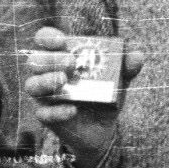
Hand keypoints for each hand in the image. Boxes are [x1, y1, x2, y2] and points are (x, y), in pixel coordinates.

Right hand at [23, 25, 140, 167]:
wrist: (103, 130)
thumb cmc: (105, 96)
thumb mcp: (118, 80)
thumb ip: (126, 67)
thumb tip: (137, 56)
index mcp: (60, 57)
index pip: (44, 40)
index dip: (47, 37)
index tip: (61, 41)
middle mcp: (47, 73)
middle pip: (34, 61)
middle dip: (50, 59)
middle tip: (70, 62)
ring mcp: (44, 96)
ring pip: (31, 85)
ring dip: (45, 81)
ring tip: (63, 81)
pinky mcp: (46, 117)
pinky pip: (43, 113)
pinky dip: (56, 111)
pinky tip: (72, 110)